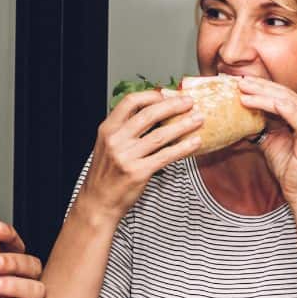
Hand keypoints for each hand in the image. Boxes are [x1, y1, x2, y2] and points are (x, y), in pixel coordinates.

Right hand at [77, 91, 202, 220]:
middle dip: (173, 105)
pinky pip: (166, 156)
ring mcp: (127, 156)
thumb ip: (124, 130)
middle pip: (149, 114)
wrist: (98, 202)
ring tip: (198, 119)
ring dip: (183, 125)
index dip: (151, 96)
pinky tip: (195, 142)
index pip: (130, 102)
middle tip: (189, 102)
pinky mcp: (138, 172)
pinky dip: (183, 148)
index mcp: (107, 129)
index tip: (166, 94)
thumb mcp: (107, 146)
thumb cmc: (105, 175)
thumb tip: (153, 114)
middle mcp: (116, 140)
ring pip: (161, 135)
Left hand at [238, 77, 296, 205]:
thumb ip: (259, 123)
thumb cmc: (286, 164)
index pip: (281, 93)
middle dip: (259, 87)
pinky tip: (263, 103)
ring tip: (243, 93)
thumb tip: (236, 113)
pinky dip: (280, 108)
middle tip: (239, 82)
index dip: (261, 86)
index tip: (240, 81)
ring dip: (263, 96)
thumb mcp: (268, 138)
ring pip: (287, 102)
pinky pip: (296, 119)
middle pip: (283, 94)